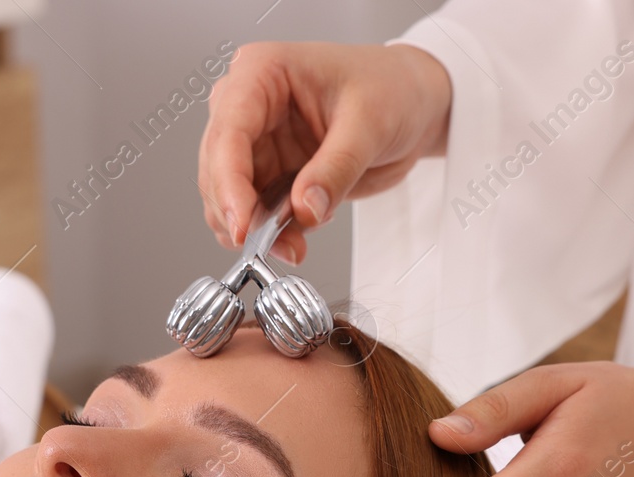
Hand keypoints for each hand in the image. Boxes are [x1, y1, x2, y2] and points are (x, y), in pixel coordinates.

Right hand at [198, 41, 451, 264]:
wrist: (416, 104)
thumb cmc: (393, 88)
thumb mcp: (370, 124)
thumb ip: (335, 169)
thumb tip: (304, 210)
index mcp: (263, 73)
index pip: (229, 131)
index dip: (228, 182)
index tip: (241, 224)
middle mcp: (248, 106)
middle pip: (217, 167)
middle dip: (237, 212)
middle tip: (267, 244)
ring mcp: (257, 142)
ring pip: (227, 196)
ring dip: (251, 230)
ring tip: (292, 246)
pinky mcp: (270, 173)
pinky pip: (254, 212)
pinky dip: (268, 234)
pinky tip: (295, 239)